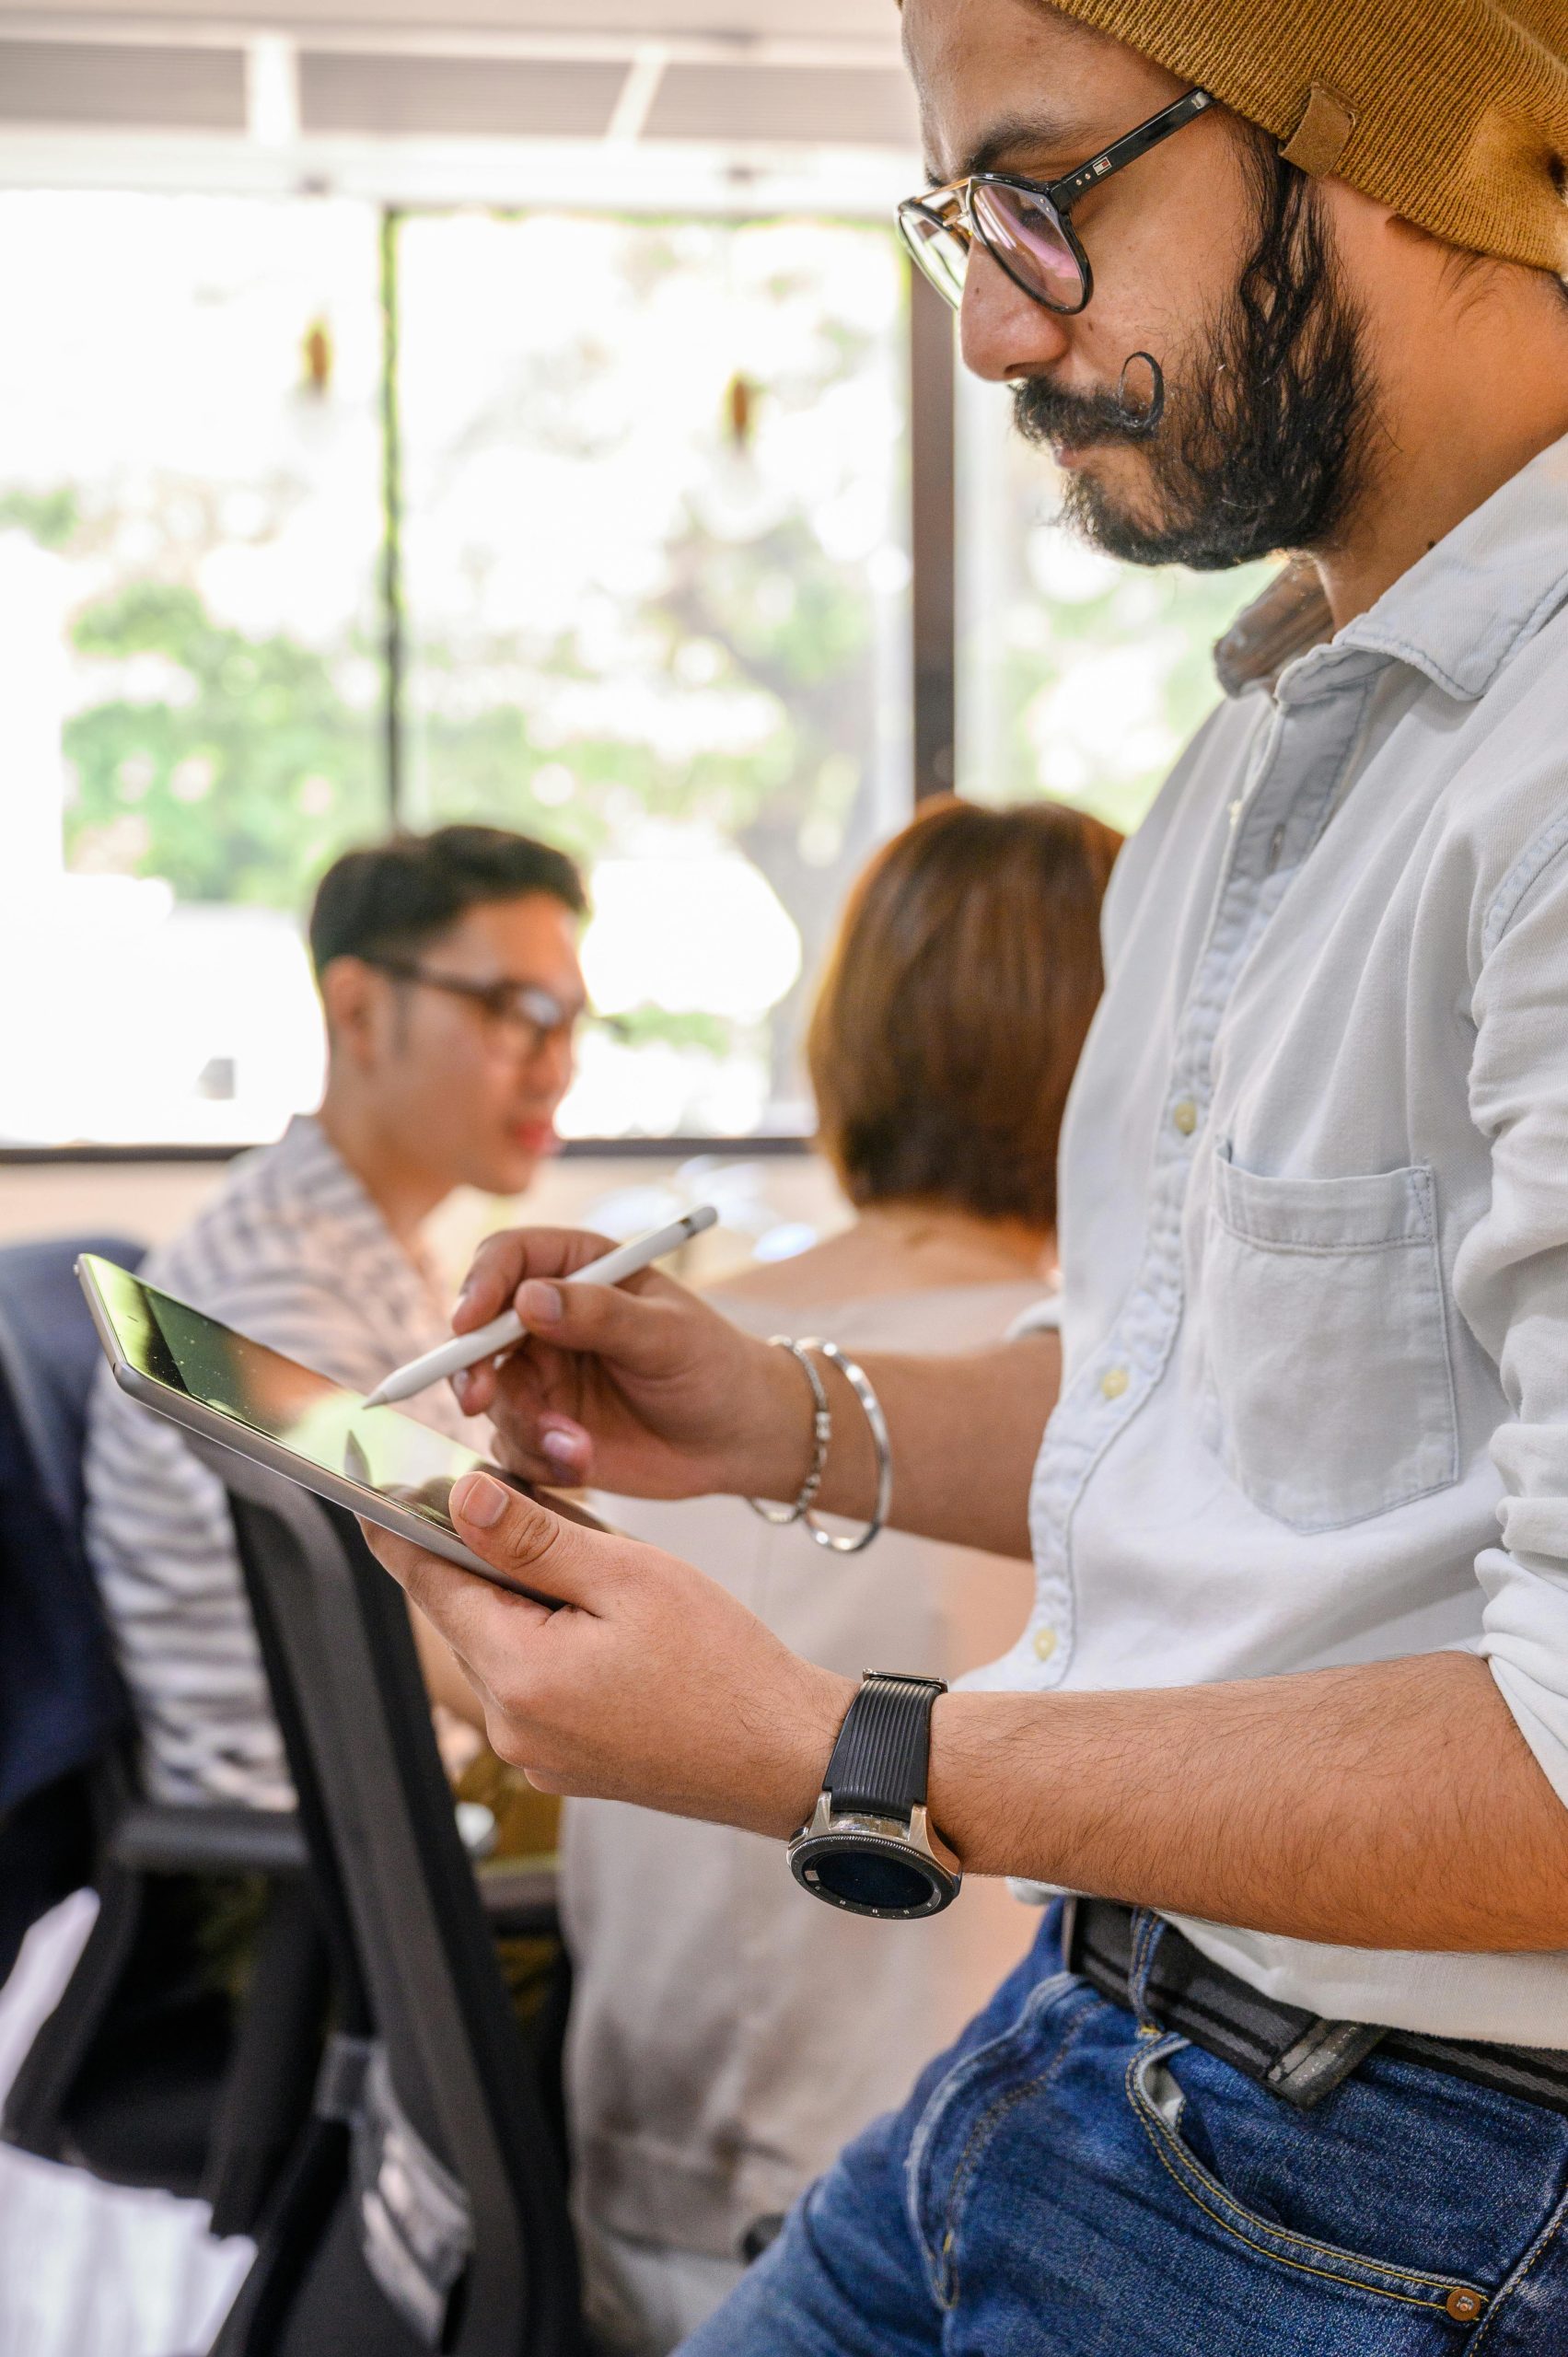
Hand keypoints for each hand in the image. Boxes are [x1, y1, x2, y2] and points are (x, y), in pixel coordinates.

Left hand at [362, 1471, 852, 1834]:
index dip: (400, 1530)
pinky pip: (531, 1684)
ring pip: (499, 1647)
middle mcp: (510, 1724)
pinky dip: (546, 1640)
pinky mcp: (564, 1762)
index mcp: (518, 1674)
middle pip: (464, 1615)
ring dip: (521, 1600)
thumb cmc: (722, 1665)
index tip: (370, 1491)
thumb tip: (461, 1498)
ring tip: (585, 1567)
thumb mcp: (628, 1577)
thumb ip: (534, 1537)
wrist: (784, 1757)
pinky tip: (600, 1621)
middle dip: (482, 1557)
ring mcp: (536, 1752)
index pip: (429, 1584)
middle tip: (515, 1502)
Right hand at [447, 1225, 809, 1499]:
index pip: (507, 1259)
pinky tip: (581, 1466)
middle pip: (477, 1331)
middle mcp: (547, 1319)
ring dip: (524, 1425)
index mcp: (578, 1270)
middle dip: (471, 1366)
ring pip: (492, 1396)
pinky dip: (537, 1459)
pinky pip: (512, 1445)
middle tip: (478, 1398)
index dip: (479, 1285)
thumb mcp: (668, 1334)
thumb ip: (602, 1314)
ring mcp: (541, 1377)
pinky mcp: (543, 1430)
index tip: (468, 1323)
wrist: (736, 1439)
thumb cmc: (712, 1366)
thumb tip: (529, 1299)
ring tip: (578, 1449)